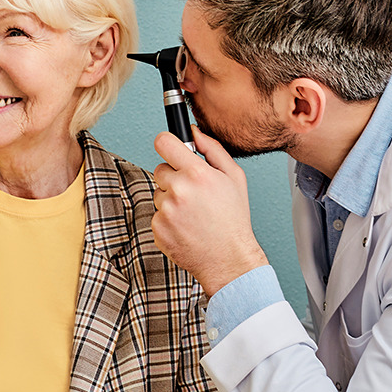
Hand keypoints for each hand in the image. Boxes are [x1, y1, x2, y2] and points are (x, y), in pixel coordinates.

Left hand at [152, 126, 268, 296]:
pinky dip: (167, 219)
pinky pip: (156, 214)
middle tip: (194, 193)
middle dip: (174, 177)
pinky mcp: (157, 228)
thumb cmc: (233, 218)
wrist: (228, 259)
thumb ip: (212, 149)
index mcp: (197, 174)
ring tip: (193, 213)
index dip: (167, 143)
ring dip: (170, 200)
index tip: (170, 149)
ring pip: (158, 193)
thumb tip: (193, 132)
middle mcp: (178, 190)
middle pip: (160, 169)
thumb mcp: (234, 178)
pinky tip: (186, 226)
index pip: (163, 142)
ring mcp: (165, 211)